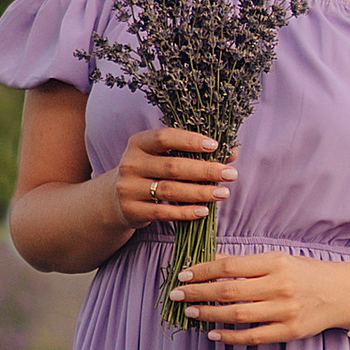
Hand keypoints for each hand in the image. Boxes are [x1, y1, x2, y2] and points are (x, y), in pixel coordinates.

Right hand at [114, 125, 232, 231]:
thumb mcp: (164, 157)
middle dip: (205, 170)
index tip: (215, 146)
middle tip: (230, 174)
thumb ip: (193, 152)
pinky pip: (163, 212)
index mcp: (138, 143)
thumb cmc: (150, 172)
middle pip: (173, 166)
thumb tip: (232, 153)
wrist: (117, 199)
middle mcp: (131, 164)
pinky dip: (185, 212)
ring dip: (200, 192)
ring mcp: (128, 188)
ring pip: (170, 190)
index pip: (165, 137)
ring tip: (223, 193)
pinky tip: (204, 210)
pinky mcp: (132, 210)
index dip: (190, 140)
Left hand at [171, 247, 345, 344]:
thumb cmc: (305, 273)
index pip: (229, 266)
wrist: (341, 293)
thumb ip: (246, 263)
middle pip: (228, 291)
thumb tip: (209, 262)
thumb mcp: (278, 259)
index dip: (202, 270)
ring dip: (208, 314)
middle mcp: (279, 286)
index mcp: (276, 262)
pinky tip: (213, 333)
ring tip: (190, 311)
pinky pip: (252, 336)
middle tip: (176, 294)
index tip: (183, 274)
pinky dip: (229, 336)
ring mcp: (285, 311)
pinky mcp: (289, 331)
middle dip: (197, 292)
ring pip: (236, 315)